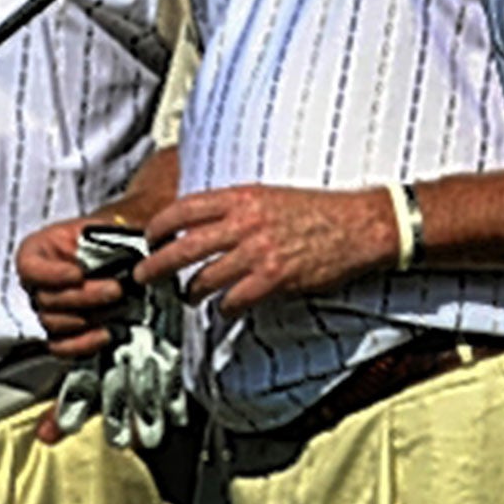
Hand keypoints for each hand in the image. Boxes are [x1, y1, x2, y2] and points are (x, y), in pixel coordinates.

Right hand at [15, 215, 131, 359]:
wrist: (110, 253)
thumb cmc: (99, 239)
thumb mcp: (95, 228)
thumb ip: (97, 239)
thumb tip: (113, 253)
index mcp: (34, 253)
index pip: (29, 268)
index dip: (51, 275)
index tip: (77, 274)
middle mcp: (34, 285)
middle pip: (47, 300)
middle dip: (84, 296)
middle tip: (115, 290)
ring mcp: (44, 311)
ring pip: (55, 323)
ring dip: (89, 317)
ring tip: (119, 307)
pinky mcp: (59, 334)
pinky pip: (61, 347)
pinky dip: (82, 344)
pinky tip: (106, 334)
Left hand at [138, 185, 398, 314]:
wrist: (359, 224)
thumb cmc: (318, 209)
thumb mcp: (271, 194)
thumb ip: (236, 206)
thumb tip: (202, 222)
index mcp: (242, 197)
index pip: (182, 209)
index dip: (158, 227)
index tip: (149, 239)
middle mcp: (244, 223)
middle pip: (180, 248)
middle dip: (154, 266)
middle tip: (143, 277)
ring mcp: (257, 253)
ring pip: (202, 280)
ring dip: (189, 293)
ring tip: (187, 296)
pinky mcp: (273, 280)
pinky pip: (231, 301)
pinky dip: (223, 308)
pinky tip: (225, 308)